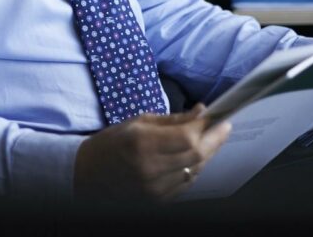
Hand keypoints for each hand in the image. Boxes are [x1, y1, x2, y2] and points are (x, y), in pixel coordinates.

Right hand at [73, 103, 231, 201]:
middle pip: (196, 155)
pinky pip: (187, 183)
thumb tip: (201, 112)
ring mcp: (155, 188)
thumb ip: (173, 120)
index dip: (206, 127)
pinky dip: (195, 169)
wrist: (89, 174)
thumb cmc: (113, 142)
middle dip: (215, 140)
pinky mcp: (158, 200)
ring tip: (210, 140)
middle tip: (224, 127)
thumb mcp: (139, 122)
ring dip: (206, 154)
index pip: (187, 137)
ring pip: (195, 170)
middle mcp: (150, 168)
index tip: (217, 116)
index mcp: (142, 143)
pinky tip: (195, 158)